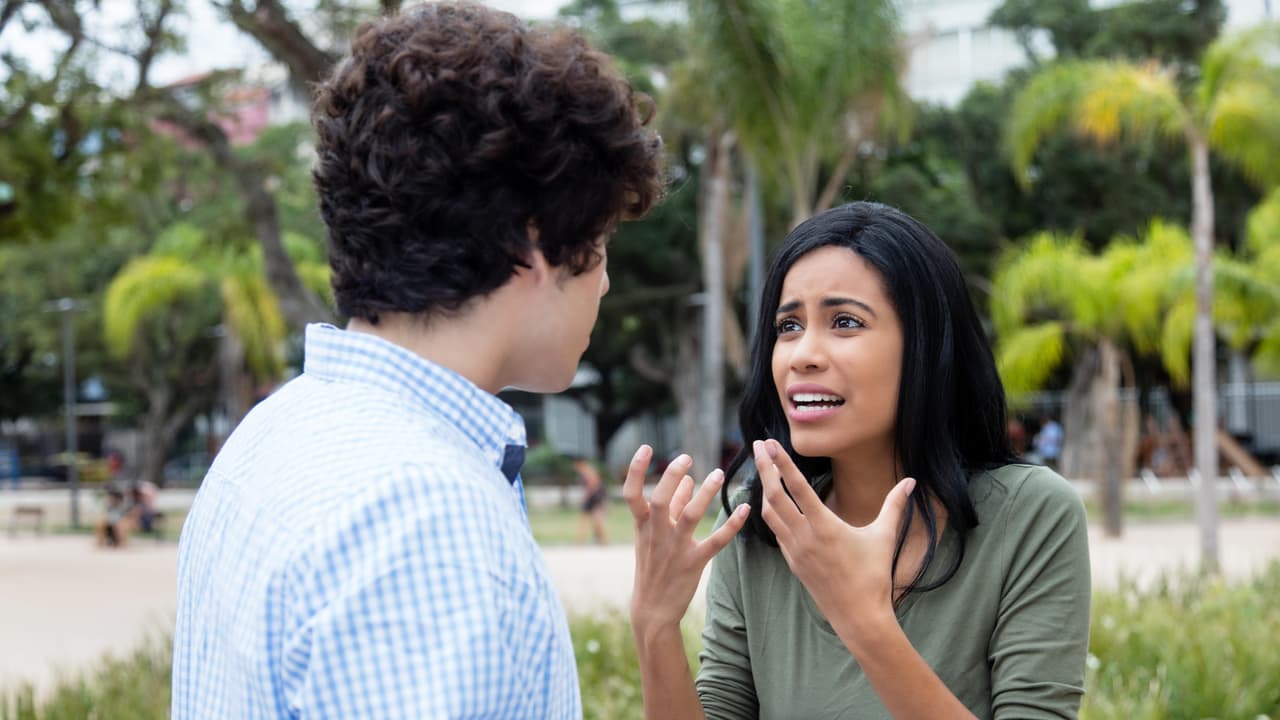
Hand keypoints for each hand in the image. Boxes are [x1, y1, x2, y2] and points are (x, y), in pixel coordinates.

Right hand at [624, 445, 749, 631]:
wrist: (653, 608)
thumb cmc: (653, 566)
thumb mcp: (653, 536)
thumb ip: (672, 507)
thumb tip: (686, 480)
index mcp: (643, 525)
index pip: (632, 494)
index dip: (636, 470)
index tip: (646, 447)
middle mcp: (657, 534)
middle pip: (661, 500)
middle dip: (672, 477)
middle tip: (687, 458)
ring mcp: (675, 549)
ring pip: (691, 517)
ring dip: (705, 494)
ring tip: (719, 473)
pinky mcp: (694, 563)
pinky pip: (716, 541)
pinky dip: (731, 525)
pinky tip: (744, 509)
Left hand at [753, 439, 914, 633]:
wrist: (858, 616)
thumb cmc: (874, 576)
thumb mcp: (885, 537)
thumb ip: (894, 505)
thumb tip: (911, 481)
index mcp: (825, 526)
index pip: (798, 487)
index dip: (782, 463)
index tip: (771, 443)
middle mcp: (804, 536)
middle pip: (775, 495)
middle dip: (765, 467)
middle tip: (758, 445)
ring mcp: (795, 550)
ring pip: (770, 513)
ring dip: (765, 489)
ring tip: (764, 469)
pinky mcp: (793, 562)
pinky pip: (776, 532)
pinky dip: (771, 513)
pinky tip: (773, 503)